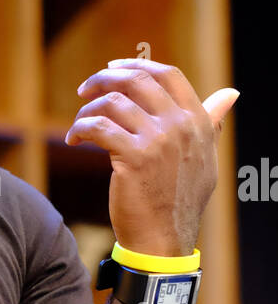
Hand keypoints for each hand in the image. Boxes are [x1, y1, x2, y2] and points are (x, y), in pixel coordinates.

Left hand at [65, 59, 239, 254]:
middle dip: (104, 78)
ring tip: (79, 124)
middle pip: (136, 80)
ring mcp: (158, 140)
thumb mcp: (205, 158)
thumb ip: (211, 124)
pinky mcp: (133, 157)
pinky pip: (98, 127)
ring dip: (87, 109)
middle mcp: (180, 125)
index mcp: (198, 121)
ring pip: (112, 102)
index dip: (137, 65)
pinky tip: (74, 140)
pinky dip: (80, 129)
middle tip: (84, 89)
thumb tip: (229, 95)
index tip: (113, 68)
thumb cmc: (179, 201)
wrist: (164, 239)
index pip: (168, 74)